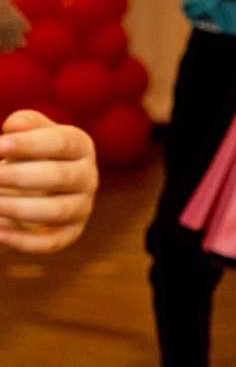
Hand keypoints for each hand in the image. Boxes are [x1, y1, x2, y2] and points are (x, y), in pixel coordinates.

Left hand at [0, 110, 97, 253]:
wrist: (28, 187)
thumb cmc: (23, 154)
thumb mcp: (24, 135)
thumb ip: (23, 124)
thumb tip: (15, 127)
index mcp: (80, 146)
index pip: (62, 142)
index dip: (29, 144)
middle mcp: (88, 176)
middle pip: (60, 177)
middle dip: (19, 177)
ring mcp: (82, 207)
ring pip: (57, 210)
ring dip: (19, 208)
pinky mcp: (70, 233)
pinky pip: (51, 242)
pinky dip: (23, 241)